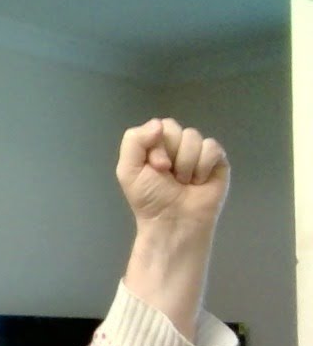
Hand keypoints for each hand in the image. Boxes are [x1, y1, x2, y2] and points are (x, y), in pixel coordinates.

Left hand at [116, 118, 229, 336]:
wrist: (173, 221)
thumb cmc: (149, 199)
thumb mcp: (128, 170)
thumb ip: (134, 141)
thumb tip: (159, 123)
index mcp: (154, 145)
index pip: (159, 126)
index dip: (157, 146)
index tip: (156, 168)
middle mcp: (176, 146)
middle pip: (176, 129)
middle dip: (171, 154)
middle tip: (168, 175)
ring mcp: (198, 152)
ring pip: (194, 138)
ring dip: (186, 164)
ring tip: (183, 182)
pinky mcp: (217, 161)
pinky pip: (212, 148)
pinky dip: (203, 167)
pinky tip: (199, 181)